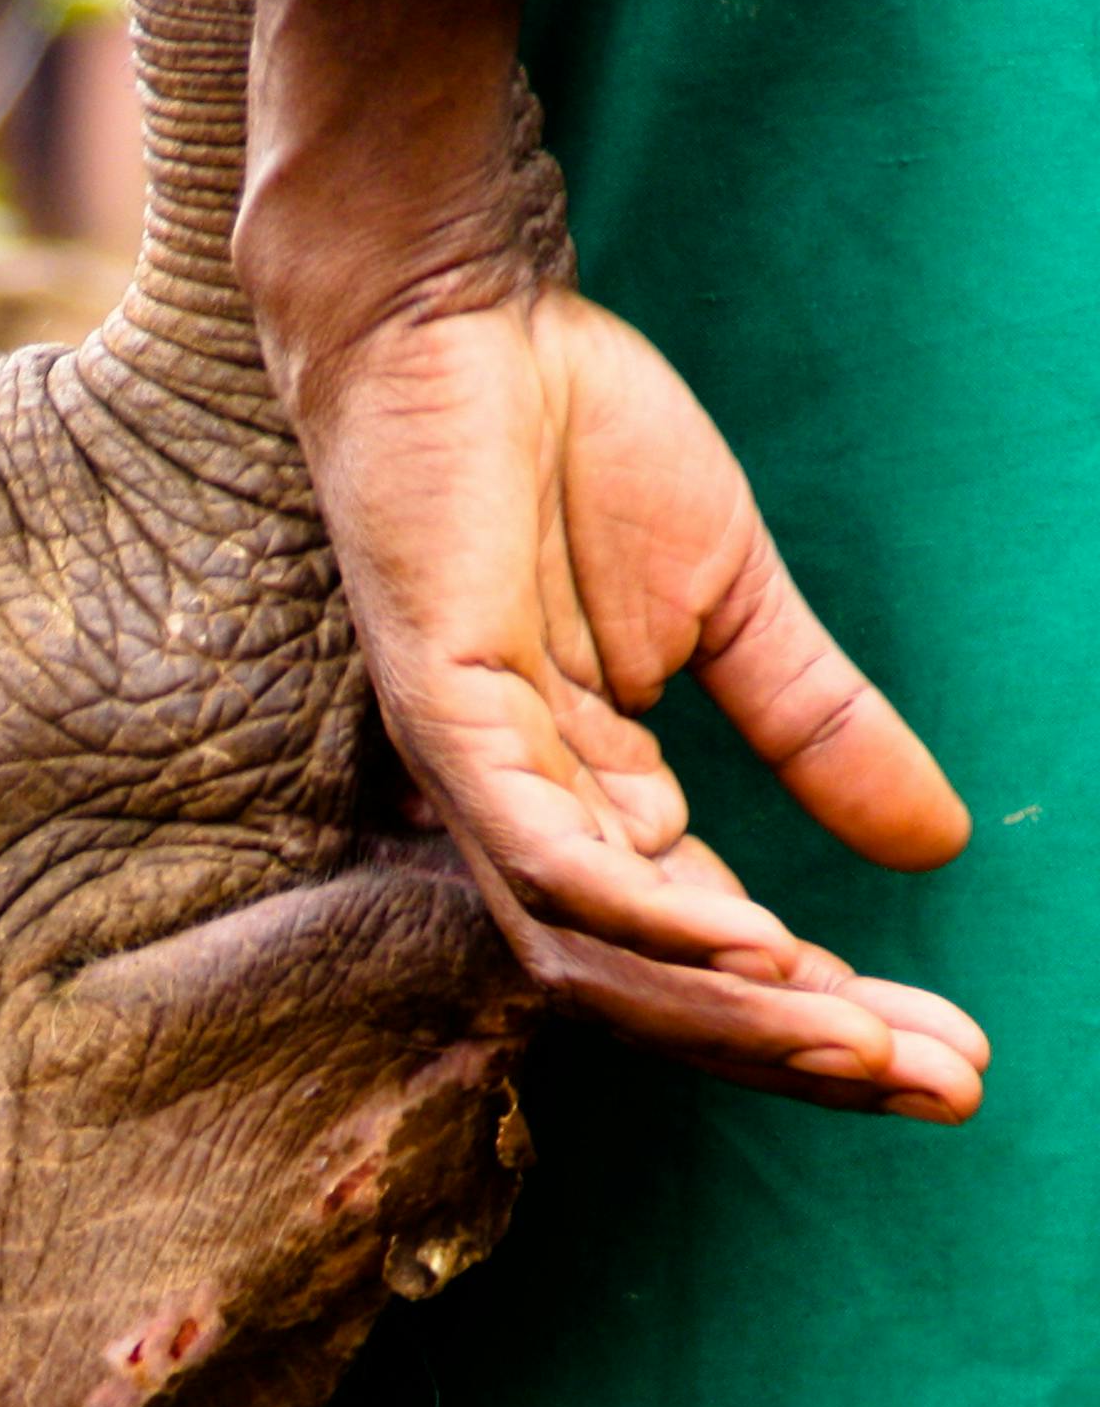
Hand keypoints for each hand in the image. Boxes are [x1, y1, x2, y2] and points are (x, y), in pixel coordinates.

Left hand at [236, 0, 986, 1120]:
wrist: (463, 316)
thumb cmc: (570, 444)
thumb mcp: (731, 605)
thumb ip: (816, 726)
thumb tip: (934, 848)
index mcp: (597, 801)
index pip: (717, 955)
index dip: (832, 1015)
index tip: (959, 1062)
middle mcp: (531, 816)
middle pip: (661, 990)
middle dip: (801, 1051)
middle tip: (942, 1090)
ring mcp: (479, 771)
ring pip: (600, 953)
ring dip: (732, 1017)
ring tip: (861, 1049)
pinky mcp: (447, 708)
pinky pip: (546, 850)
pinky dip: (646, 912)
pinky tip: (752, 950)